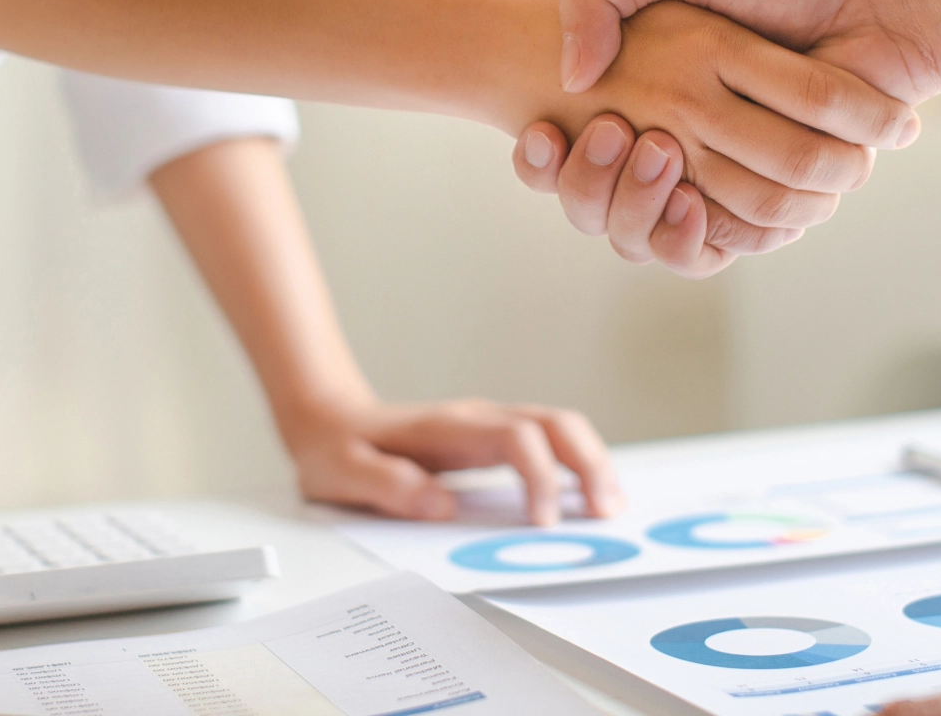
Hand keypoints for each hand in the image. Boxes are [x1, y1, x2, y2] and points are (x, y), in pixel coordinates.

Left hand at [280, 398, 623, 526]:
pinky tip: (586, 496)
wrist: (329, 419)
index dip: (538, 477)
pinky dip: (577, 465)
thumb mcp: (343, 473)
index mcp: (447, 427)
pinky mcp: (494, 439)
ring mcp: (489, 425)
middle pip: (554, 424)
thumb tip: (441, 505)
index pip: (515, 438)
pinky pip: (549, 443)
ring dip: (591, 463)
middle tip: (607, 513)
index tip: (543, 522)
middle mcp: (478, 419)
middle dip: (589, 464)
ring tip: (611, 508)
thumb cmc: (338, 449)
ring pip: (560, 429)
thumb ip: (387, 486)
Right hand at [492, 0, 921, 275]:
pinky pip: (710, 247)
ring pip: (645, 235)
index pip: (556, 156)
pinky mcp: (760, 205)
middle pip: (596, 207)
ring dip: (637, 211)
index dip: (540, 163)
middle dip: (587, 187)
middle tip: (609, 134)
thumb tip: (573, 79)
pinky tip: (690, 199)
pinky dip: (697, 236)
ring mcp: (713, 177)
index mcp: (636, 93)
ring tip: (656, 153)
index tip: (541, 133)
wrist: (870, 3)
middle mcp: (667, 141)